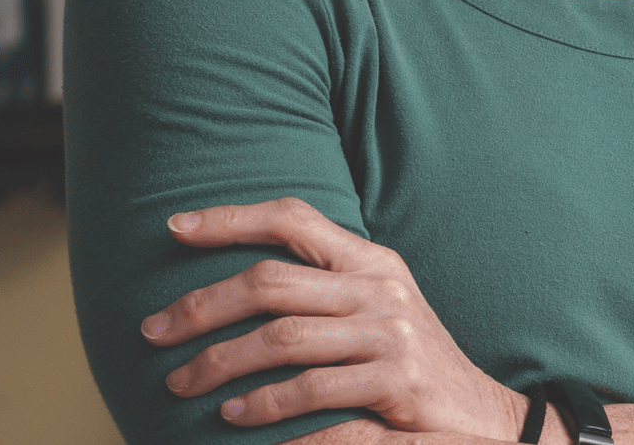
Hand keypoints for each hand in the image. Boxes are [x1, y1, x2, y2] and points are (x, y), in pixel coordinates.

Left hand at [141, 197, 523, 436]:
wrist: (479, 414)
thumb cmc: (409, 361)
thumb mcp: (378, 308)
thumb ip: (325, 287)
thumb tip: (240, 282)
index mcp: (371, 261)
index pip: (293, 218)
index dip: (230, 218)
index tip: (174, 228)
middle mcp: (380, 288)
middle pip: (271, 282)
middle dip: (201, 305)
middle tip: (153, 332)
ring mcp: (390, 333)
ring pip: (283, 338)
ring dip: (219, 362)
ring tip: (181, 382)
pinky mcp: (396, 382)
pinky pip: (312, 390)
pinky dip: (264, 405)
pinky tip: (232, 415)